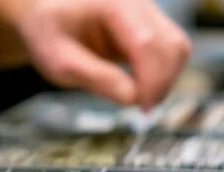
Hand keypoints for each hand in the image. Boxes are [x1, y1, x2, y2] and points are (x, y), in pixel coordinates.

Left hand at [0, 0, 190, 109]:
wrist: (45, 13)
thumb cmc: (48, 33)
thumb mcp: (60, 62)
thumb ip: (97, 79)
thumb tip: (133, 99)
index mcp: (112, 3)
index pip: (146, 43)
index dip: (151, 80)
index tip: (142, 108)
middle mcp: (137, 1)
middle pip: (171, 45)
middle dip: (162, 83)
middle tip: (142, 110)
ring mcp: (148, 9)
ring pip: (178, 47)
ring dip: (167, 78)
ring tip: (141, 99)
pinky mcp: (151, 23)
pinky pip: (171, 49)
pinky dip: (164, 72)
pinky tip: (143, 87)